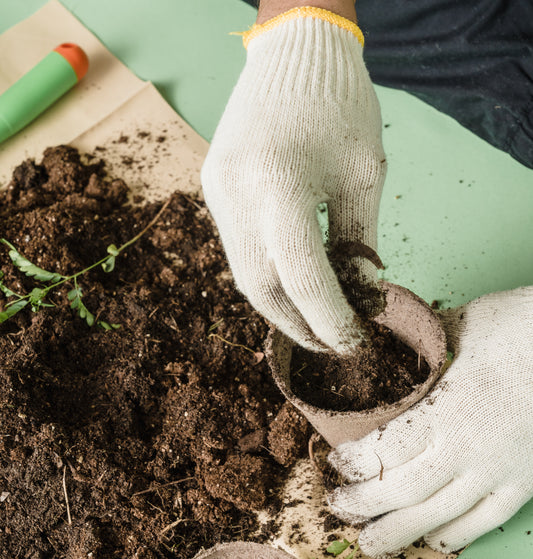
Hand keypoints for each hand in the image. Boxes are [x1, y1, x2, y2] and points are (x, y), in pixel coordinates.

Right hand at [201, 8, 385, 353]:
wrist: (293, 53)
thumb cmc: (341, 106)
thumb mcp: (363, 175)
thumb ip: (359, 241)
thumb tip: (361, 296)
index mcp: (279, 185)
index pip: (304, 277)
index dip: (331, 319)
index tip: (355, 342)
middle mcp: (237, 195)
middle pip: (263, 289)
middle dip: (299, 327)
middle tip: (333, 345)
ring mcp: (217, 193)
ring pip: (243, 275)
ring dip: (280, 307)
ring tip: (314, 323)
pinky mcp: (212, 189)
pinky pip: (238, 248)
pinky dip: (266, 275)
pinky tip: (291, 284)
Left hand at [328, 287, 532, 556]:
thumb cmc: (523, 329)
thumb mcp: (465, 325)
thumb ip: (425, 342)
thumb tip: (392, 337)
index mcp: (448, 409)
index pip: (387, 449)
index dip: (356, 462)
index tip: (336, 461)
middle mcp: (470, 449)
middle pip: (406, 490)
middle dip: (365, 504)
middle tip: (337, 507)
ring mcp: (499, 471)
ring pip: (441, 515)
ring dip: (400, 532)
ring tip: (371, 545)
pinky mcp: (524, 481)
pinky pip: (485, 520)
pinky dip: (456, 535)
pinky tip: (434, 541)